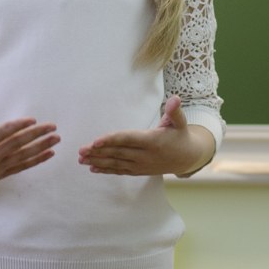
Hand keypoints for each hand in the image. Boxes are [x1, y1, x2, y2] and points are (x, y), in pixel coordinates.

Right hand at [0, 111, 59, 193]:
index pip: (0, 135)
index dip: (16, 127)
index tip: (32, 119)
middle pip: (16, 145)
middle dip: (36, 135)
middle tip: (52, 125)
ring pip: (22, 156)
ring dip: (41, 147)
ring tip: (57, 139)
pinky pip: (21, 167)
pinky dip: (36, 160)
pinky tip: (50, 154)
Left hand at [78, 96, 215, 176]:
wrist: (187, 158)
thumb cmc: (181, 136)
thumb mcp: (180, 122)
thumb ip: (175, 112)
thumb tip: (175, 98)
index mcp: (152, 141)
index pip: (128, 140)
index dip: (111, 140)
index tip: (95, 141)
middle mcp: (145, 155)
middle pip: (118, 153)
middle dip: (98, 152)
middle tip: (80, 150)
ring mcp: (141, 165)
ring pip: (116, 163)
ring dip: (97, 161)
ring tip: (81, 159)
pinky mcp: (139, 171)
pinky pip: (120, 171)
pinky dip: (106, 170)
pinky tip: (92, 168)